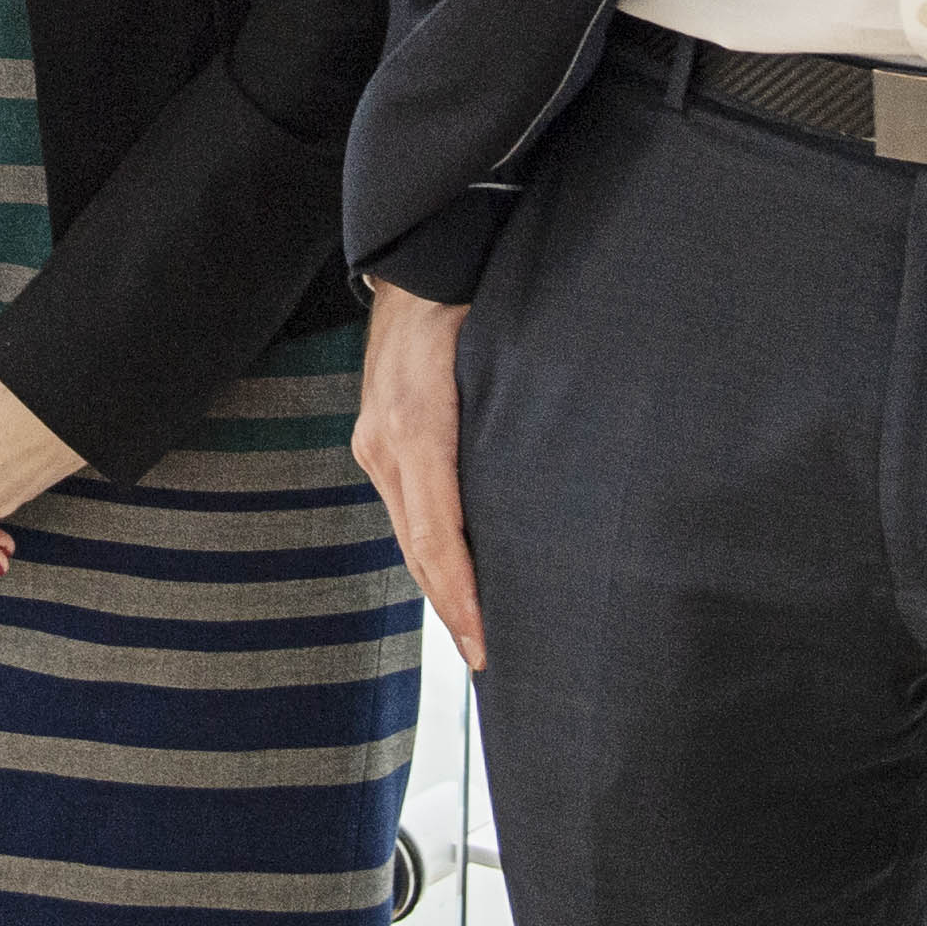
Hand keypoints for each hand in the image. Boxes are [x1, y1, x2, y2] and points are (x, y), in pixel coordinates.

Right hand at [352, 282, 485, 669]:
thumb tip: (552, 488)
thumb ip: (513, 418)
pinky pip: (403, 510)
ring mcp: (374, 444)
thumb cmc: (470, 305)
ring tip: (472, 634)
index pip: (436, 534)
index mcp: (417, 427)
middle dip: (450, 608)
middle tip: (487, 660)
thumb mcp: (500, 355)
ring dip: (437, 587)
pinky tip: (451, 578)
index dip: (461, 594)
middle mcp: (386, 443)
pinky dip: (427, 551)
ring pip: (406, 535)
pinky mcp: (376, 441)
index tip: (484, 641)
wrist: (416, 265)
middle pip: (417, 547)